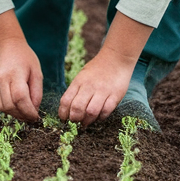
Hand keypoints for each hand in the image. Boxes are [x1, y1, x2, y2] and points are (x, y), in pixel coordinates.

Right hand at [0, 11, 42, 121]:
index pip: (20, 98)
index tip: (36, 117)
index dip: (28, 111)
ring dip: (14, 113)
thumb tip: (35, 110)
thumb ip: (37, 92)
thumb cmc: (25, 57)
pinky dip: (7, 107)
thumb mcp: (37, 72)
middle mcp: (0, 79)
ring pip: (2, 107)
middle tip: (31, 117)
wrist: (7, 45)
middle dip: (22, 115)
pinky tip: (15, 102)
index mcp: (14, 74)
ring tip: (24, 111)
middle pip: (9, 106)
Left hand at [60, 10, 152, 125]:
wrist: (116, 58)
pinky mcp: (116, 94)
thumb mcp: (82, 76)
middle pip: (77, 108)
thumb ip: (75, 90)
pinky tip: (99, 116)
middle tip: (76, 122)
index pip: (66, 100)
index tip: (64, 119)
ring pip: (91, 112)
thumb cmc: (97, 69)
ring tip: (86, 122)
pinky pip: (106, 111)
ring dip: (87, 121)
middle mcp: (89, 86)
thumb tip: (68, 110)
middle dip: (74, 119)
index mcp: (79, 82)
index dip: (63, 113)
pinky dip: (101, 117)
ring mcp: (103, 91)